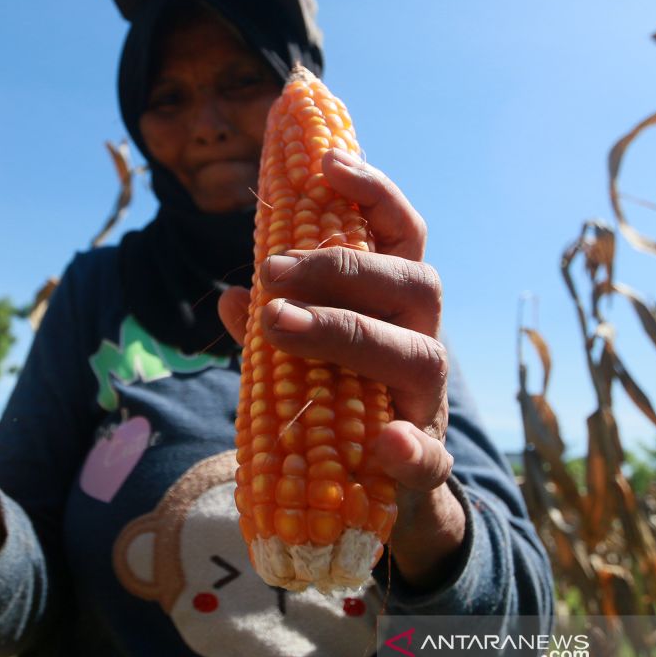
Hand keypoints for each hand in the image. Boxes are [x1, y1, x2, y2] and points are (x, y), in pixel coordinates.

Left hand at [218, 148, 465, 589]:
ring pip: (419, 356)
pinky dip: (409, 449)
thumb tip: (227, 295)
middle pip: (410, 283)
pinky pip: (428, 456)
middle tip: (268, 269)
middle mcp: (421, 341)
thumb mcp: (300, 356)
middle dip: (339, 268)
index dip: (373, 193)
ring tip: (280, 325)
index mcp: (393, 306)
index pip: (399, 235)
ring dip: (348, 333)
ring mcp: (427, 403)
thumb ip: (270, 325)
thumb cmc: (337, 403)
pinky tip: (385, 441)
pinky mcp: (425, 465)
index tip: (328, 161)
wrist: (380, 496)